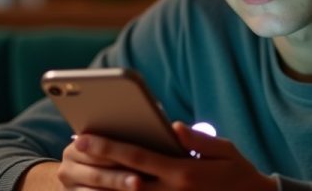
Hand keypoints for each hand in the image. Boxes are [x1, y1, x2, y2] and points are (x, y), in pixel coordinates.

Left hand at [56, 122, 277, 190]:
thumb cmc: (238, 173)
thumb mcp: (224, 150)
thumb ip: (196, 139)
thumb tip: (172, 126)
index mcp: (182, 172)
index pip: (136, 157)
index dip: (108, 145)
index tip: (85, 136)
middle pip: (122, 178)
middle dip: (96, 163)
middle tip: (73, 149)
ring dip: (98, 188)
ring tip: (76, 177)